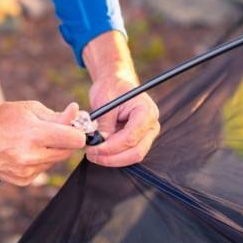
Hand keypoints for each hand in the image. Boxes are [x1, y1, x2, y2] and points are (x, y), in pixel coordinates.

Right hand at [0, 83, 85, 185]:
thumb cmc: (4, 115)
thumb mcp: (31, 108)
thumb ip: (58, 116)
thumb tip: (79, 114)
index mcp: (35, 134)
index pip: (75, 140)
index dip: (78, 132)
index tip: (74, 127)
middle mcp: (30, 156)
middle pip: (67, 152)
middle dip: (64, 141)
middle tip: (51, 131)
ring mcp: (25, 171)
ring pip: (54, 162)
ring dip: (50, 151)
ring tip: (30, 140)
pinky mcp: (21, 181)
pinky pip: (42, 171)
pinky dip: (38, 161)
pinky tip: (23, 151)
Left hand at [82, 31, 159, 166]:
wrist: (116, 83)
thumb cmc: (111, 88)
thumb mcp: (105, 103)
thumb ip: (104, 124)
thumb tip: (99, 143)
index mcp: (146, 112)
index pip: (131, 138)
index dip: (111, 147)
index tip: (93, 149)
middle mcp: (151, 125)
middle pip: (136, 152)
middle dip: (112, 158)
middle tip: (91, 154)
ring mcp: (147, 134)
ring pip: (132, 157)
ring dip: (112, 159)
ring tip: (93, 153)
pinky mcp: (139, 140)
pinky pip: (128, 153)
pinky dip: (113, 156)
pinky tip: (99, 151)